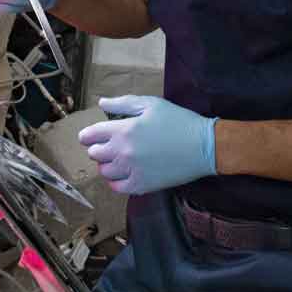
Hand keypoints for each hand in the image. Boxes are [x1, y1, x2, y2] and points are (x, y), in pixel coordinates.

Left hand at [78, 95, 217, 195]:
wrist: (204, 146)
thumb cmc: (178, 121)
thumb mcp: (151, 105)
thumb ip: (123, 103)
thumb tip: (101, 103)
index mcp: (123, 130)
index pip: (90, 136)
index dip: (87, 135)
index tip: (91, 136)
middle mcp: (123, 152)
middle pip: (94, 154)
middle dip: (99, 148)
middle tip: (111, 145)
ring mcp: (131, 171)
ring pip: (104, 172)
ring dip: (108, 164)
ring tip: (120, 159)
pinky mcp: (141, 186)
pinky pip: (117, 187)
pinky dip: (116, 181)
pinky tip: (125, 173)